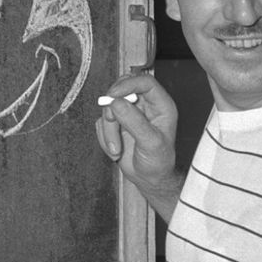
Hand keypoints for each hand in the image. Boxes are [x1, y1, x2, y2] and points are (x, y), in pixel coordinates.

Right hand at [95, 73, 182, 220]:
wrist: (149, 179)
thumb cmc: (158, 162)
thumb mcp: (151, 143)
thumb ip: (135, 122)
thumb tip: (117, 103)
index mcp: (160, 105)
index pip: (145, 82)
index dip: (128, 84)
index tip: (114, 94)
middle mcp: (144, 105)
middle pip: (122, 89)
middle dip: (112, 106)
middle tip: (110, 120)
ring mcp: (129, 113)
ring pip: (108, 107)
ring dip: (109, 130)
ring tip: (116, 149)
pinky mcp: (116, 123)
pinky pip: (102, 122)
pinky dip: (105, 137)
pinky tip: (115, 149)